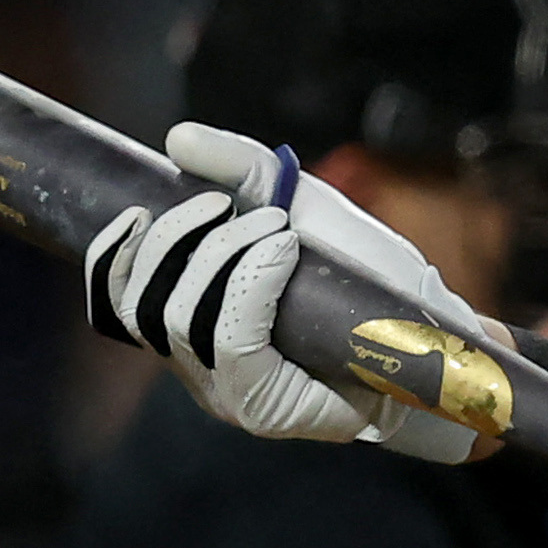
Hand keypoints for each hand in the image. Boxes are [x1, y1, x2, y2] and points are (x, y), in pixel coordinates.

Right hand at [83, 128, 476, 458]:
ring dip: (222, 255)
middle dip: (181, 240)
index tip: (139, 209)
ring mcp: (228, 394)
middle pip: (145, 306)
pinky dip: (249, 282)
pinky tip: (282, 249)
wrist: (434, 330)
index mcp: (191, 327)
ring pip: (181, 321)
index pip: (114, 306)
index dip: (113, 257)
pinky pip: (231, 341)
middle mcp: (199, 369)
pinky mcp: (266, 407)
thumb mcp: (305, 206)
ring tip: (276, 227)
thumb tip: (177, 140)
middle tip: (235, 206)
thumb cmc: (365, 278)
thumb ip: (243, 171)